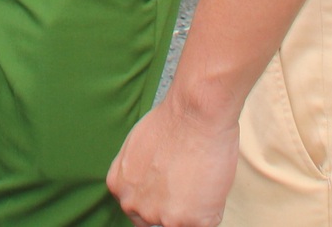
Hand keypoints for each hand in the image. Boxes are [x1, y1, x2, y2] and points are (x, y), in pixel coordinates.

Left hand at [108, 95, 241, 226]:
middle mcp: (136, 206)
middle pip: (156, 217)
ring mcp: (162, 217)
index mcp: (119, 187)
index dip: (157, 196)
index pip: (137, 207)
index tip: (169, 189)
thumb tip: (149, 178)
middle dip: (172, 203)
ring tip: (200, 176)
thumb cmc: (172, 120)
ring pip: (180, 222)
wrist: (196, 114)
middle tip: (187, 179)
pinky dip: (212, 208)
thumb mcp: (137, 147)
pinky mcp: (189, 221)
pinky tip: (210, 183)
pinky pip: (204, 223)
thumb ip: (138, 172)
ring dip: (193, 206)